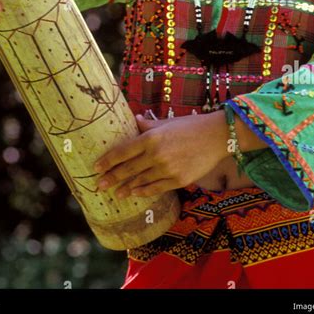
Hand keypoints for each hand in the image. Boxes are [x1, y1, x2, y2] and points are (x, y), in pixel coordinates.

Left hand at [94, 111, 228, 197]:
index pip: (123, 151)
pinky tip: (135, 193)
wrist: (216, 136)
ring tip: (116, 193)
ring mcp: (167, 169)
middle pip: (128, 169)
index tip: (96, 167)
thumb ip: (148, 125)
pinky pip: (157, 188)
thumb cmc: (190, 126)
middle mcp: (156, 154)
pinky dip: (144, 191)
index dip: (108, 160)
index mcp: (151, 137)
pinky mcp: (179, 180)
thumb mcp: (166, 122)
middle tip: (98, 185)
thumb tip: (135, 119)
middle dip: (111, 178)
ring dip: (126, 188)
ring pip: (141, 181)